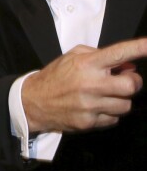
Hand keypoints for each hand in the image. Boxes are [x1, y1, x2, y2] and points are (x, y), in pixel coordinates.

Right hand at [22, 38, 146, 132]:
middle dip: (133, 82)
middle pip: (131, 86)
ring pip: (126, 105)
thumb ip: (99, 56)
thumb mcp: (72, 57)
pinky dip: (110, 113)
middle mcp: (90, 84)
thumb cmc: (56, 76)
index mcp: (86, 64)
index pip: (118, 54)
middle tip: (125, 80)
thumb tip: (128, 66)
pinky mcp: (90, 122)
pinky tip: (97, 107)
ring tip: (106, 95)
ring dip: (121, 99)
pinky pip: (114, 119)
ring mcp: (90, 105)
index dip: (138, 48)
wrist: (34, 101)